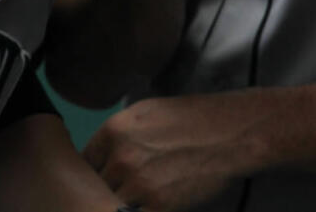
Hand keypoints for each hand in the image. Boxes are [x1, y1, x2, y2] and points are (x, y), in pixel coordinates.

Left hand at [84, 95, 248, 211]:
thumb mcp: (146, 112)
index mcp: (113, 131)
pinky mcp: (158, 206)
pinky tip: (151, 205)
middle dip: (107, 188)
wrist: (231, 133)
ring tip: (139, 197)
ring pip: (112, 203)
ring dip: (120, 204)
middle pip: (97, 184)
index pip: (84, 162)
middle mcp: (120, 158)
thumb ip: (119, 134)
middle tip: (123, 188)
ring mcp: (138, 184)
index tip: (101, 176)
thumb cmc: (192, 118)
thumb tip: (104, 154)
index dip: (92, 171)